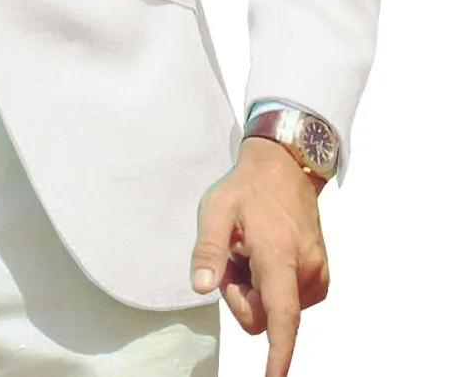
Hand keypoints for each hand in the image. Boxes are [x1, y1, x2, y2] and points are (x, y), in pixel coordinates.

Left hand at [190, 136, 329, 376]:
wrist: (284, 168)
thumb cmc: (246, 189)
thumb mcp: (215, 210)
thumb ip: (208, 250)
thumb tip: (201, 287)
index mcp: (278, 257)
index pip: (281, 317)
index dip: (278, 355)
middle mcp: (305, 271)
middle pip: (266, 317)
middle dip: (241, 297)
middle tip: (232, 257)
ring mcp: (317, 274)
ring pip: (277, 310)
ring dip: (256, 290)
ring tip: (250, 251)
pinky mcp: (321, 276)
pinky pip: (289, 301)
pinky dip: (271, 287)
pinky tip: (264, 256)